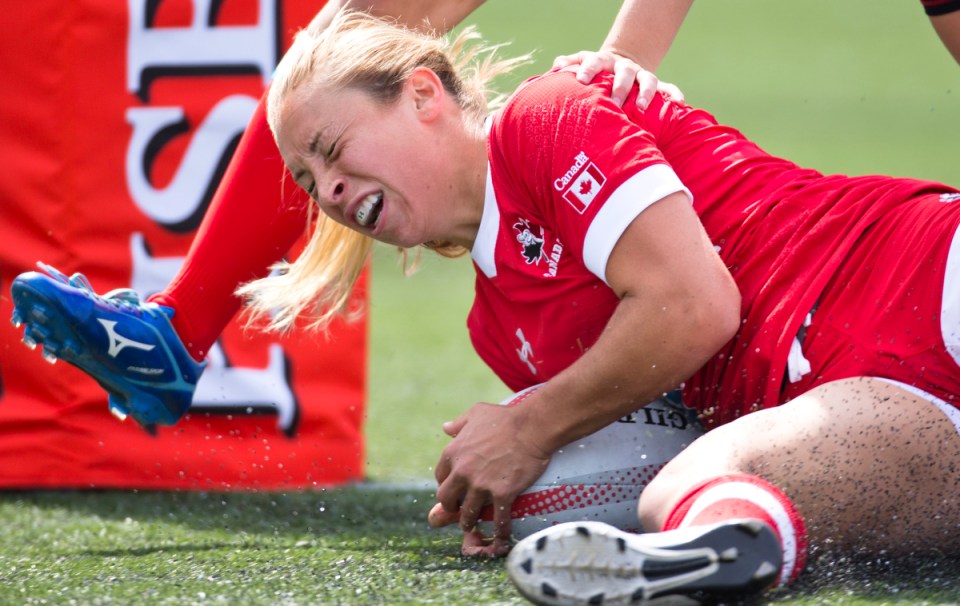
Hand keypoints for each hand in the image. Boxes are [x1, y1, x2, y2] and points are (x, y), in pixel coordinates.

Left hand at [431, 401, 550, 551]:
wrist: (531, 427)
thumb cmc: (505, 418)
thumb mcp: (477, 414)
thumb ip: (459, 423)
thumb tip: (446, 428)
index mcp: (453, 453)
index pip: (440, 476)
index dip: (446, 484)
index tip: (453, 488)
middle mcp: (463, 472)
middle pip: (446, 499)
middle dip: (450, 507)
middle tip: (457, 510)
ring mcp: (481, 485)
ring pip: (467, 514)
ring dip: (468, 522)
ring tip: (471, 526)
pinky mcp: (502, 494)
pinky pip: (498, 519)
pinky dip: (500, 530)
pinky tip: (501, 537)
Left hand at [553, 49, 683, 108]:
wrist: (618, 65)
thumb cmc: (594, 73)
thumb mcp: (581, 65)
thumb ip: (568, 65)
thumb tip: (555, 67)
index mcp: (603, 62)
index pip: (595, 61)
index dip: (588, 69)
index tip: (581, 80)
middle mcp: (623, 67)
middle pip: (623, 74)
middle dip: (619, 88)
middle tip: (614, 103)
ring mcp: (640, 75)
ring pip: (647, 80)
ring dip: (645, 93)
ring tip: (641, 107)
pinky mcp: (654, 85)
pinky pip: (668, 88)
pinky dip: (674, 94)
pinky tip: (679, 103)